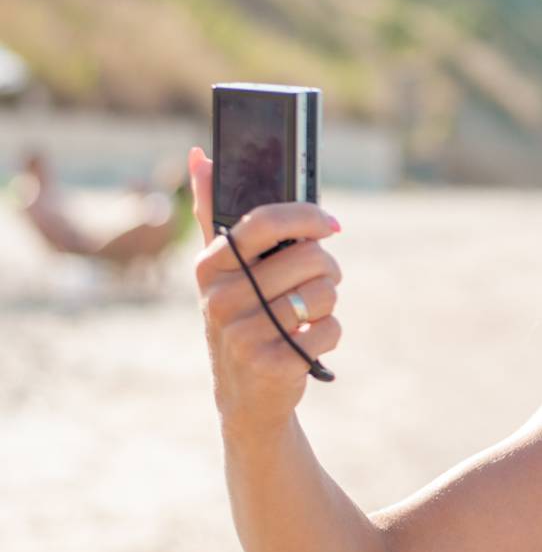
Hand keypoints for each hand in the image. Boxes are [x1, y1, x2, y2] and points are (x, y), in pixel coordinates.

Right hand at [189, 146, 343, 423]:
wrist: (246, 395)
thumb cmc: (242, 316)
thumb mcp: (222, 270)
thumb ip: (214, 214)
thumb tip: (200, 156)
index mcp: (210, 266)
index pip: (263, 222)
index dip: (306, 217)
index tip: (332, 224)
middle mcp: (220, 299)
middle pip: (307, 259)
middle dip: (327, 268)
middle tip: (320, 280)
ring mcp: (243, 335)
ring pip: (323, 294)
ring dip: (327, 302)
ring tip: (305, 313)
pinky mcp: (272, 365)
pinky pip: (330, 330)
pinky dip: (329, 334)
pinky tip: (306, 342)